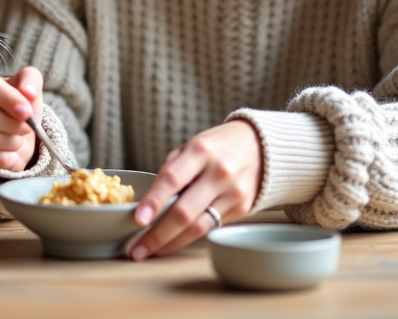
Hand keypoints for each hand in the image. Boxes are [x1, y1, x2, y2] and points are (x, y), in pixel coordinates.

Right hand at [0, 66, 42, 171]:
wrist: (13, 130)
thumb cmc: (17, 104)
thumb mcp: (28, 85)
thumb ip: (31, 80)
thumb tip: (28, 91)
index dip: (7, 98)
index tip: (27, 112)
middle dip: (10, 123)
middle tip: (27, 128)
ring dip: (5, 142)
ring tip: (19, 140)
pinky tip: (11, 156)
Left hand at [127, 118, 262, 260]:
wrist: (261, 146)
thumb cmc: (217, 146)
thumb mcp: (192, 145)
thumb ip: (171, 169)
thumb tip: (149, 200)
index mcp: (200, 151)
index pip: (172, 179)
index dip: (153, 201)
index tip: (137, 220)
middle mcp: (219, 173)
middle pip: (184, 211)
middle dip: (157, 234)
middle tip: (136, 249)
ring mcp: (233, 193)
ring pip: (198, 227)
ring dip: (171, 243)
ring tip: (151, 251)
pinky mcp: (242, 209)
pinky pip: (210, 227)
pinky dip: (189, 237)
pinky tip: (173, 242)